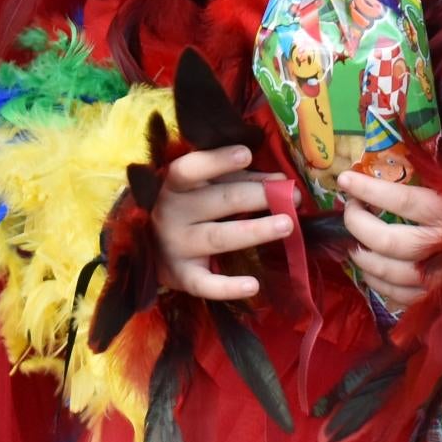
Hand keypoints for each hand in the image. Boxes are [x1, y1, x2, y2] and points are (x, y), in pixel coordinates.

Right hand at [152, 145, 293, 300]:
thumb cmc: (188, 207)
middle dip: (257, 197)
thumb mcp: (206, 187)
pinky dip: (228, 287)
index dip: (217, 161)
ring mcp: (176, 246)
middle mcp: (171, 214)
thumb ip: (242, 180)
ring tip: (287, 225)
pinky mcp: (181, 276)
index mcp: (175, 185)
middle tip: (292, 196)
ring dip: (255, 231)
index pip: (191, 169)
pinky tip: (253, 285)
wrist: (149, 247)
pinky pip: (205, 284)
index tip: (246, 153)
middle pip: (219, 202)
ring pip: (219, 238)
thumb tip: (282, 182)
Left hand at [338, 169, 441, 313]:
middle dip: (358, 223)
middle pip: (385, 240)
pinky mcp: (437, 303)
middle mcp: (441, 249)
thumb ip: (438, 178)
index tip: (345, 179)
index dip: (368, 189)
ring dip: (362, 255)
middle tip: (350, 209)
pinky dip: (376, 282)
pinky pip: (396, 296)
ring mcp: (438, 280)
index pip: (400, 201)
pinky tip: (370, 269)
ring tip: (354, 240)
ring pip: (386, 272)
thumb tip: (400, 157)